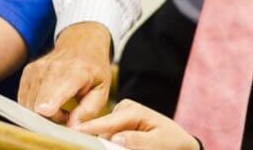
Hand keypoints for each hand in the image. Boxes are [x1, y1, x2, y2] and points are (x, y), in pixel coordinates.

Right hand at [18, 21, 111, 126]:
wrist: (82, 42)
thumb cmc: (94, 69)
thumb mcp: (101, 90)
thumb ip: (88, 110)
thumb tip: (72, 128)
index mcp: (76, 71)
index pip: (57, 89)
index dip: (49, 102)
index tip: (46, 110)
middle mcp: (53, 67)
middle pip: (39, 105)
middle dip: (51, 118)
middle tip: (66, 113)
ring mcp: (38, 68)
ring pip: (30, 106)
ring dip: (44, 113)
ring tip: (60, 104)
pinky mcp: (28, 71)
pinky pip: (25, 100)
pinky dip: (35, 105)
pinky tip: (49, 100)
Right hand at [80, 99, 199, 149]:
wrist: (179, 142)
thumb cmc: (171, 142)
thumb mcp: (158, 143)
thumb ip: (137, 141)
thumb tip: (114, 138)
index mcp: (134, 111)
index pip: (108, 122)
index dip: (89, 128)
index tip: (73, 131)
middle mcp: (124, 109)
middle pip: (103, 130)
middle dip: (99, 142)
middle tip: (113, 144)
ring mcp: (120, 115)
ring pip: (104, 134)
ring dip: (106, 144)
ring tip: (123, 143)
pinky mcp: (118, 124)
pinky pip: (108, 136)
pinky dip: (110, 143)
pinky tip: (116, 144)